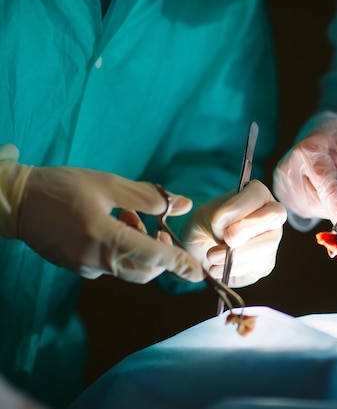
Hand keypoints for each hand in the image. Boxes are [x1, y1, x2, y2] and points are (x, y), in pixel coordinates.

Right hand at [14, 164, 203, 282]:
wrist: (16, 201)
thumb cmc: (63, 187)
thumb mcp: (108, 184)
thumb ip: (147, 198)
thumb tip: (181, 204)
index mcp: (106, 239)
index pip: (153, 257)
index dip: (179, 264)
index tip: (198, 272)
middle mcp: (97, 260)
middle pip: (144, 271)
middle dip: (160, 254)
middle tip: (156, 227)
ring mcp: (85, 268)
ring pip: (127, 268)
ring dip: (139, 248)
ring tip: (127, 217)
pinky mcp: (77, 267)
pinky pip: (110, 265)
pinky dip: (121, 250)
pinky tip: (111, 225)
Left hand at [181, 180, 285, 287]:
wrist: (202, 252)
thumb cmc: (205, 227)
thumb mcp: (201, 218)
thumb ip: (214, 220)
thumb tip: (228, 233)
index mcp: (255, 195)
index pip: (257, 194)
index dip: (238, 208)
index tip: (216, 220)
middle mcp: (270, 215)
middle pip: (274, 216)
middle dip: (248, 228)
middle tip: (226, 238)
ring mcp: (271, 239)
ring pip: (267, 243)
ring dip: (238, 252)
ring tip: (212, 256)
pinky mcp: (266, 263)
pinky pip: (257, 264)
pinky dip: (234, 268)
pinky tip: (217, 268)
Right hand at [273, 112, 336, 239]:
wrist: (313, 138)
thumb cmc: (333, 141)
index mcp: (308, 153)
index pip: (325, 186)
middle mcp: (289, 169)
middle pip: (319, 203)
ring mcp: (282, 183)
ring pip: (313, 210)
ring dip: (332, 206)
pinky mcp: (280, 193)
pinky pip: (306, 210)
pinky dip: (322, 206)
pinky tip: (324, 191)